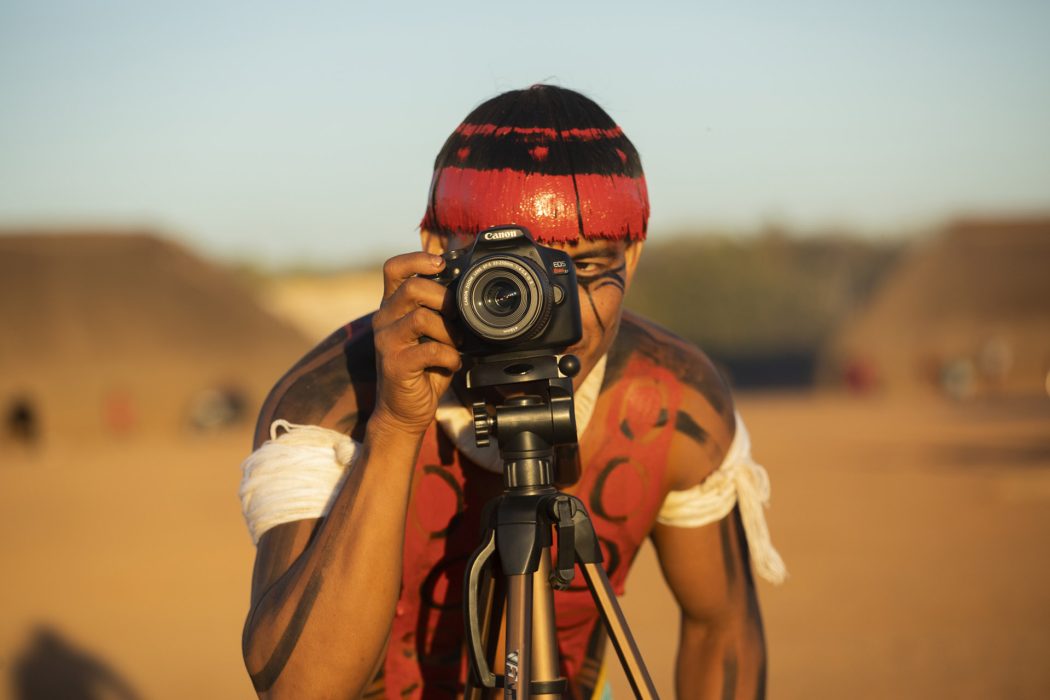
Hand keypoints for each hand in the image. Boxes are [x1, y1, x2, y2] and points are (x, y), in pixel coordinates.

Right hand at [371, 251, 460, 434]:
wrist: (403, 411)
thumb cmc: (422, 370)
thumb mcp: (431, 334)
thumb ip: (439, 312)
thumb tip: (467, 291)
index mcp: (392, 307)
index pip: (394, 268)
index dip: (417, 259)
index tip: (441, 264)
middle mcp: (384, 320)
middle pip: (412, 288)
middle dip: (443, 298)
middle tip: (458, 316)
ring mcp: (386, 342)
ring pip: (421, 317)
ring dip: (448, 330)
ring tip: (456, 344)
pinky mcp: (394, 364)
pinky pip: (430, 349)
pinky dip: (449, 356)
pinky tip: (451, 364)